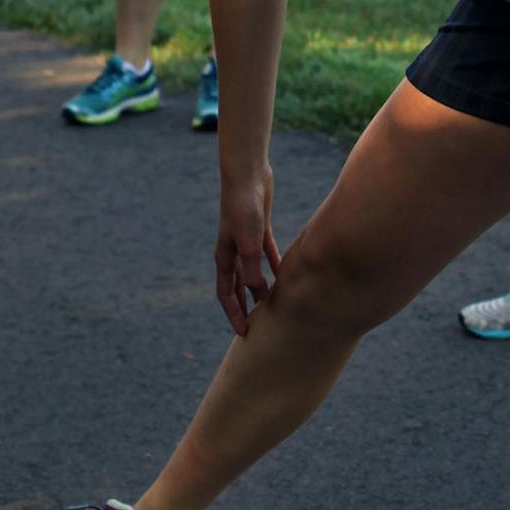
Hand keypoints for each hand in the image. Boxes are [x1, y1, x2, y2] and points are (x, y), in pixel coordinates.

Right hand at [214, 165, 281, 335]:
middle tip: (256, 326)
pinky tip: (285, 275)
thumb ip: (252, 271)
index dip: (234, 314)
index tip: (244, 333)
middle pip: (237, 287)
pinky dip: (274, 266)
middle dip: (244, 307)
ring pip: (252, 273)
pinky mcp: (259, 230)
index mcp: (224, 258)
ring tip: (272, 305)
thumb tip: (259, 296)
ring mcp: (246, 241)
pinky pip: (267, 255)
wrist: (247, 176)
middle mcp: (232, 252)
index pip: (225, 294)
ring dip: (259, 289)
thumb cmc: (243, 209)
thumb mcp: (248, 244)